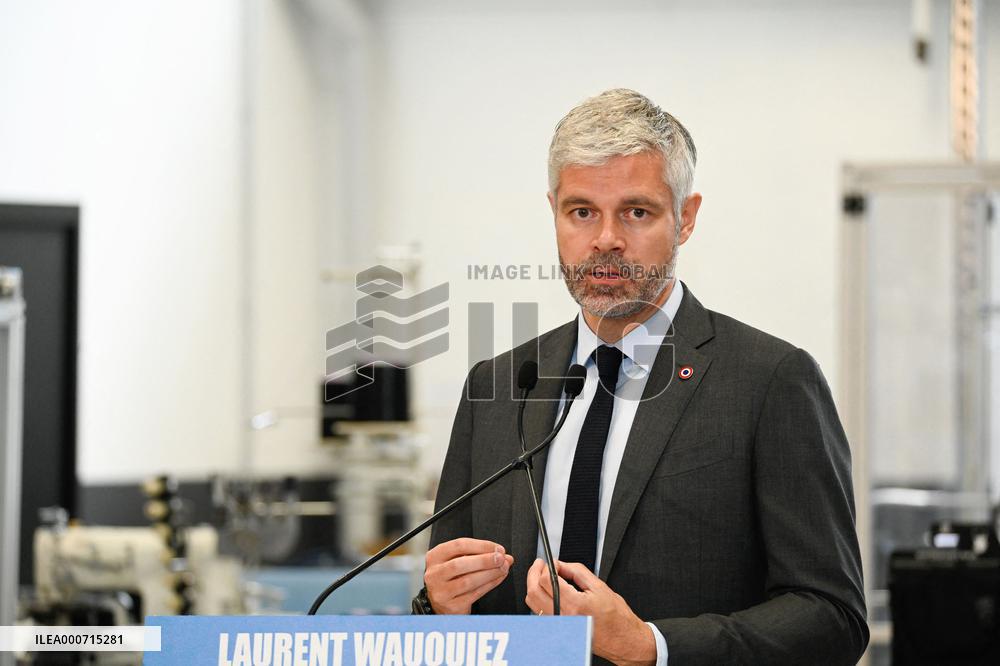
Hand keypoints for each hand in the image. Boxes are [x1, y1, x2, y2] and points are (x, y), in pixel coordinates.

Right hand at [424, 538, 513, 613]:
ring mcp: (441, 591)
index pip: (459, 546)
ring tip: (503, 568)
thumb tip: (504, 555)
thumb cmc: (451, 578)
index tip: (498, 548)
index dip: (481, 545)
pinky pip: (474, 594)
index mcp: (435, 556)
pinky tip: (498, 578)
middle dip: (485, 560)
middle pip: (460, 563)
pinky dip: (490, 584)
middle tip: (501, 558)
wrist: (440, 605)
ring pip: (468, 580)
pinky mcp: (451, 606)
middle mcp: (435, 574)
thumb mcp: (458, 561)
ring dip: (490, 573)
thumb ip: (479, 555)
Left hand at [525, 559, 655, 665]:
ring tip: (543, 575)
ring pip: (532, 603)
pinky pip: (539, 612)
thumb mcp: (599, 586)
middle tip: (541, 564)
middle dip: (534, 573)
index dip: (547, 567)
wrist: (622, 639)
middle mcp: (563, 617)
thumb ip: (577, 571)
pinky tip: (548, 591)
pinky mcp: (558, 630)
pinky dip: (539, 598)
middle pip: (533, 591)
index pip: (547, 581)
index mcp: (575, 605)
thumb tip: (560, 564)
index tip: (553, 562)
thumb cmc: (616, 617)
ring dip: (534, 585)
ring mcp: (559, 625)